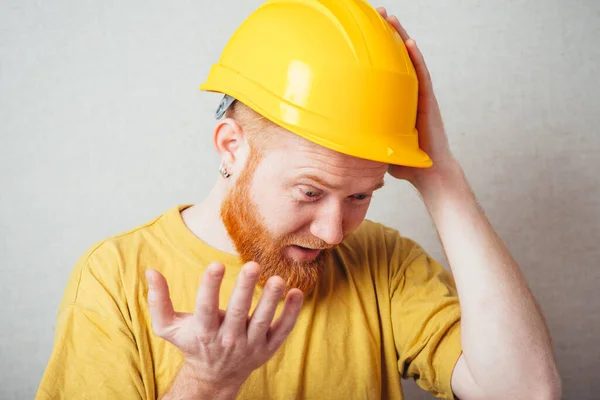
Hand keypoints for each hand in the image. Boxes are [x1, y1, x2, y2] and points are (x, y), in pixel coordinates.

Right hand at [146, 262, 303, 392]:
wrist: (214, 376)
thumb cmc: (192, 343)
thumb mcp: (169, 326)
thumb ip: (158, 300)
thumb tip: (150, 271)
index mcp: (204, 332)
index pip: (206, 308)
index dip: (210, 287)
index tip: (216, 264)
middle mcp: (228, 340)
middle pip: (238, 313)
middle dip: (244, 289)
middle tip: (252, 265)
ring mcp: (250, 345)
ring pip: (262, 322)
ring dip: (271, 300)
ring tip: (278, 279)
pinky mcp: (268, 348)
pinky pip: (282, 330)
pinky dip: (291, 314)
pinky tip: (296, 293)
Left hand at [376, 7, 458, 188]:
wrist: (429, 173)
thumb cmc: (404, 160)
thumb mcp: (375, 142)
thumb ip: (361, 133)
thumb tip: (333, 135)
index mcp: (395, 100)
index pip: (383, 70)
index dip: (374, 51)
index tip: (360, 33)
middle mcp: (408, 94)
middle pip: (396, 58)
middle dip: (385, 35)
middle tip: (373, 13)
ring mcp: (419, 96)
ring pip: (409, 61)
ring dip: (400, 38)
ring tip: (389, 18)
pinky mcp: (428, 102)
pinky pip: (421, 76)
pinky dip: (415, 59)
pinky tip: (408, 42)